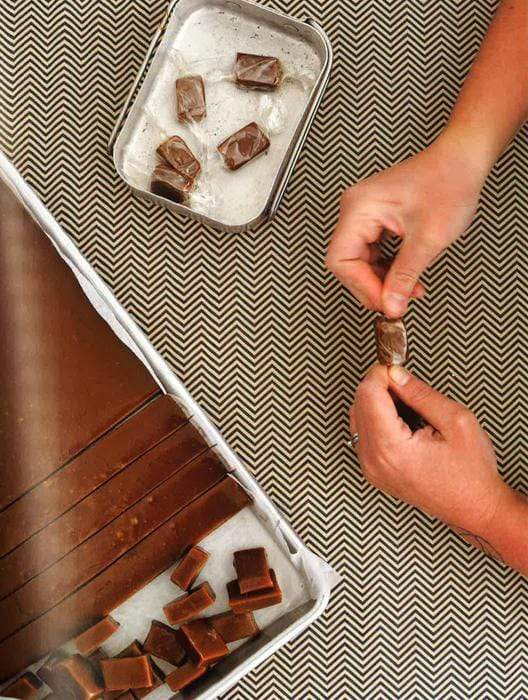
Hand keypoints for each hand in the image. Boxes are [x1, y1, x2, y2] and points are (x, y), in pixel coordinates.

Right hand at [326, 132, 485, 316]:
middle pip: (347, 263)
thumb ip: (405, 276)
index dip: (363, 286)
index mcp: (359, 208)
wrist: (463, 161)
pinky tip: (404, 277)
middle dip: (372, 286)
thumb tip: (391, 304)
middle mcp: (356, 209)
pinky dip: (387, 269)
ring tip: (406, 290)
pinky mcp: (376, 219)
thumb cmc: (448, 182)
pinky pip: (371, 252)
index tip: (385, 302)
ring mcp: (364, 213)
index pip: (342, 260)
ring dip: (381, 280)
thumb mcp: (428, 239)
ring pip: (359, 261)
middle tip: (395, 301)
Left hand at [350, 364, 507, 534]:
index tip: (398, 370)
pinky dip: (378, 419)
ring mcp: (371, 468)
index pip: (368, 394)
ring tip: (410, 409)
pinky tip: (402, 423)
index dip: (383, 374)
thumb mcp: (456, 421)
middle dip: (381, 387)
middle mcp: (374, 460)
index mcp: (391, 448)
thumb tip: (397, 375)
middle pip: (359, 402)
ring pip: (357, 416)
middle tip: (408, 387)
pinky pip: (363, 433)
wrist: (475, 508)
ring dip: (378, 402)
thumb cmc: (471, 474)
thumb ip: (421, 394)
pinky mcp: (373, 471)